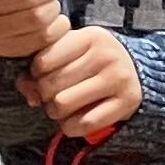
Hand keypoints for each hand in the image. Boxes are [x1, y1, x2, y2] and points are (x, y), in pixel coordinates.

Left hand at [23, 25, 141, 140]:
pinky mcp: (126, 103)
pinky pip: (83, 123)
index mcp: (90, 37)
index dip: (36, 74)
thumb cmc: (91, 62)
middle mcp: (107, 55)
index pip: (42, 61)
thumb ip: (39, 67)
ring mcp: (119, 79)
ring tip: (64, 106)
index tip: (46, 75)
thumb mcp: (68, 53)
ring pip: (63, 104)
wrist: (135, 73)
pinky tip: (75, 119)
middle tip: (54, 94)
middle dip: (45, 95)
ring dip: (56, 111)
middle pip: (51, 85)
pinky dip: (71, 126)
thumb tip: (30, 96)